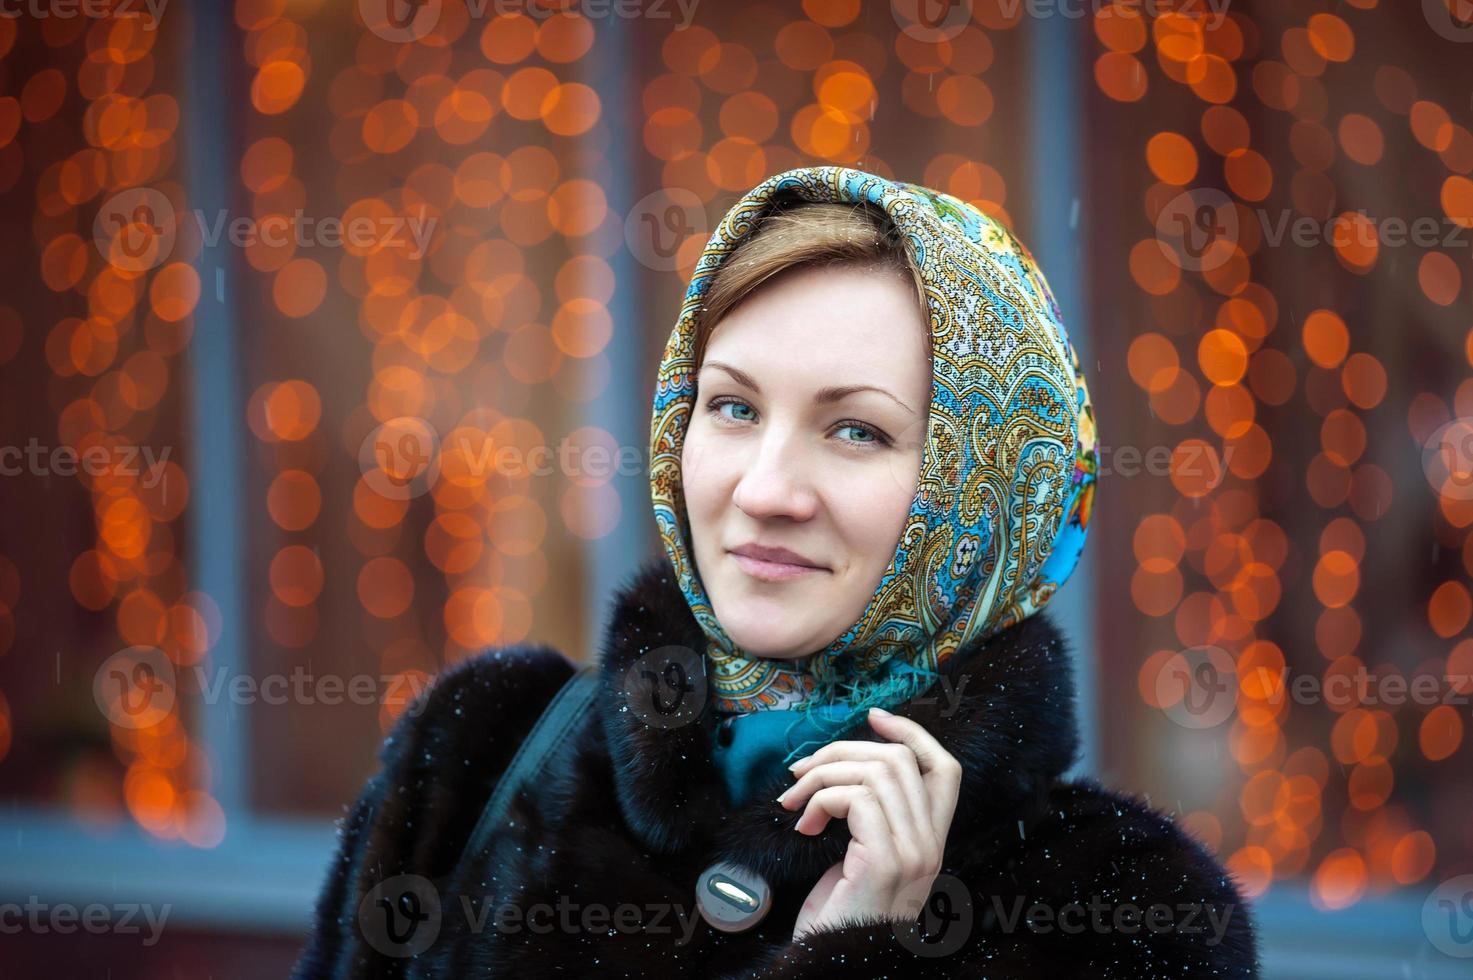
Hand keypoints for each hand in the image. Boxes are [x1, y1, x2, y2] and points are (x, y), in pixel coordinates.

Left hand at [776, 707, 961, 941]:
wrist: (834, 963)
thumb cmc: (840, 914)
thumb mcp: (863, 857)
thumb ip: (871, 817)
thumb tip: (843, 766)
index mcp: (931, 840)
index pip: (945, 768)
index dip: (912, 733)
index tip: (874, 717)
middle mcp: (931, 844)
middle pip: (899, 759)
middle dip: (841, 751)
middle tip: (801, 771)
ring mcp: (912, 852)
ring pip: (874, 771)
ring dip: (822, 774)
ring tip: (794, 801)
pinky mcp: (884, 860)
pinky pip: (854, 798)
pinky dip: (820, 799)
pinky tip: (803, 826)